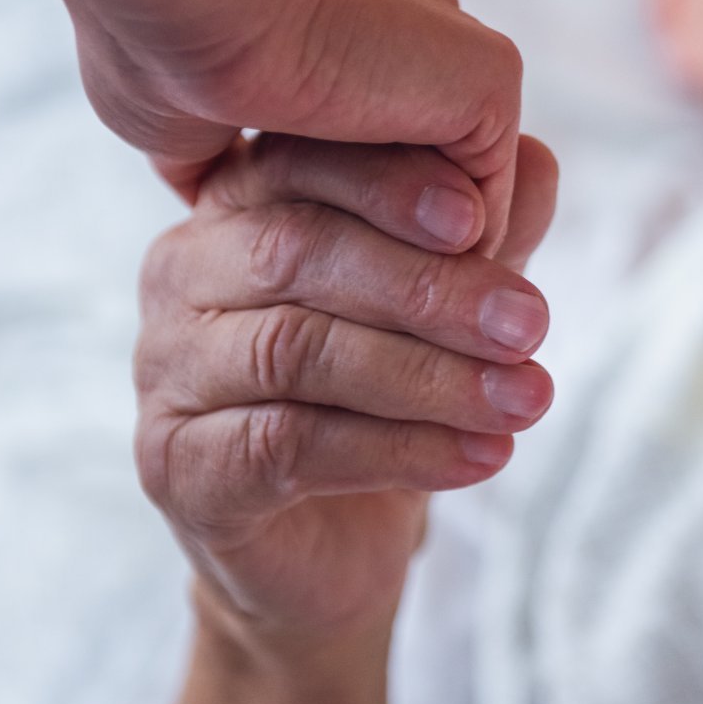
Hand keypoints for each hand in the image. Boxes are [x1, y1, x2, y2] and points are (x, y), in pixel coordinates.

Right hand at [134, 133, 557, 647]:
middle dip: (428, 289)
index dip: (392, 186)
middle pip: (297, 253)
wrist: (331, 543)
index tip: (482, 221)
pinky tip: (481, 457)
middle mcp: (182, 272)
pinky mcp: (175, 465)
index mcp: (236, 204)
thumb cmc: (383, 392)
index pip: (300, 165)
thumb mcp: (446, 300)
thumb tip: (536, 160)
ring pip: (298, 352)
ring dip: (428, 377)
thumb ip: (480, 230)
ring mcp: (166, 371)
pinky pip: (289, 445)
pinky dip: (400, 451)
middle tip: (530, 325)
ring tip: (525, 399)